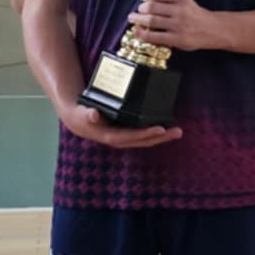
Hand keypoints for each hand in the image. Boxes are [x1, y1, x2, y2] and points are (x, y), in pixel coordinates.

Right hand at [60, 103, 183, 148]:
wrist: (77, 120)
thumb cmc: (82, 115)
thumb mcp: (82, 114)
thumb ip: (88, 114)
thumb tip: (94, 115)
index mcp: (111, 136)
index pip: (132, 136)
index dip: (146, 134)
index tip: (160, 129)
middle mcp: (120, 139)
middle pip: (143, 141)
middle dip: (161, 137)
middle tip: (177, 131)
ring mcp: (124, 137)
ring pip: (146, 139)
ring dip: (161, 136)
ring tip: (177, 131)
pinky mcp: (127, 133)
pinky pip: (143, 134)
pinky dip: (155, 132)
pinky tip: (166, 127)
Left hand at [127, 0, 222, 51]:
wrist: (213, 30)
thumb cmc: (195, 15)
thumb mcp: (183, 1)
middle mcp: (181, 10)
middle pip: (153, 7)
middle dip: (141, 9)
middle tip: (138, 11)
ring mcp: (179, 25)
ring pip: (152, 21)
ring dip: (138, 20)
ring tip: (133, 19)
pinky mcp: (177, 39)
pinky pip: (156, 37)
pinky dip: (144, 34)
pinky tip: (138, 32)